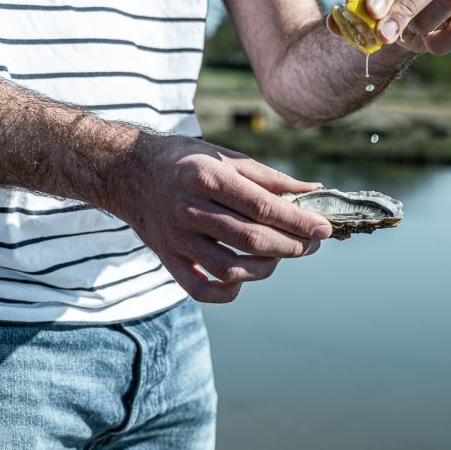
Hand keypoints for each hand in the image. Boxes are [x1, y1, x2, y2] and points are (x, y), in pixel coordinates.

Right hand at [116, 132, 330, 302]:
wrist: (126, 171)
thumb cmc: (185, 161)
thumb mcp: (225, 157)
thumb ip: (269, 178)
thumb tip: (312, 192)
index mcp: (206, 177)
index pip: (261, 207)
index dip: (297, 221)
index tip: (324, 229)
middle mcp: (189, 209)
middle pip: (251, 240)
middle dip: (291, 246)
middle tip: (311, 244)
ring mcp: (176, 238)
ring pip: (230, 268)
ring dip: (265, 269)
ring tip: (278, 257)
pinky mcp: (168, 259)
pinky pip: (201, 289)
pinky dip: (228, 291)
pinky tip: (244, 278)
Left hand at [326, 0, 450, 54]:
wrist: (405, 24)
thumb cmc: (383, 7)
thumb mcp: (362, 8)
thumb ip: (347, 16)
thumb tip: (335, 24)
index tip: (372, 10)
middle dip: (405, 9)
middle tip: (383, 35)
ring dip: (424, 22)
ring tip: (408, 33)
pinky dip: (445, 39)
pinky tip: (428, 45)